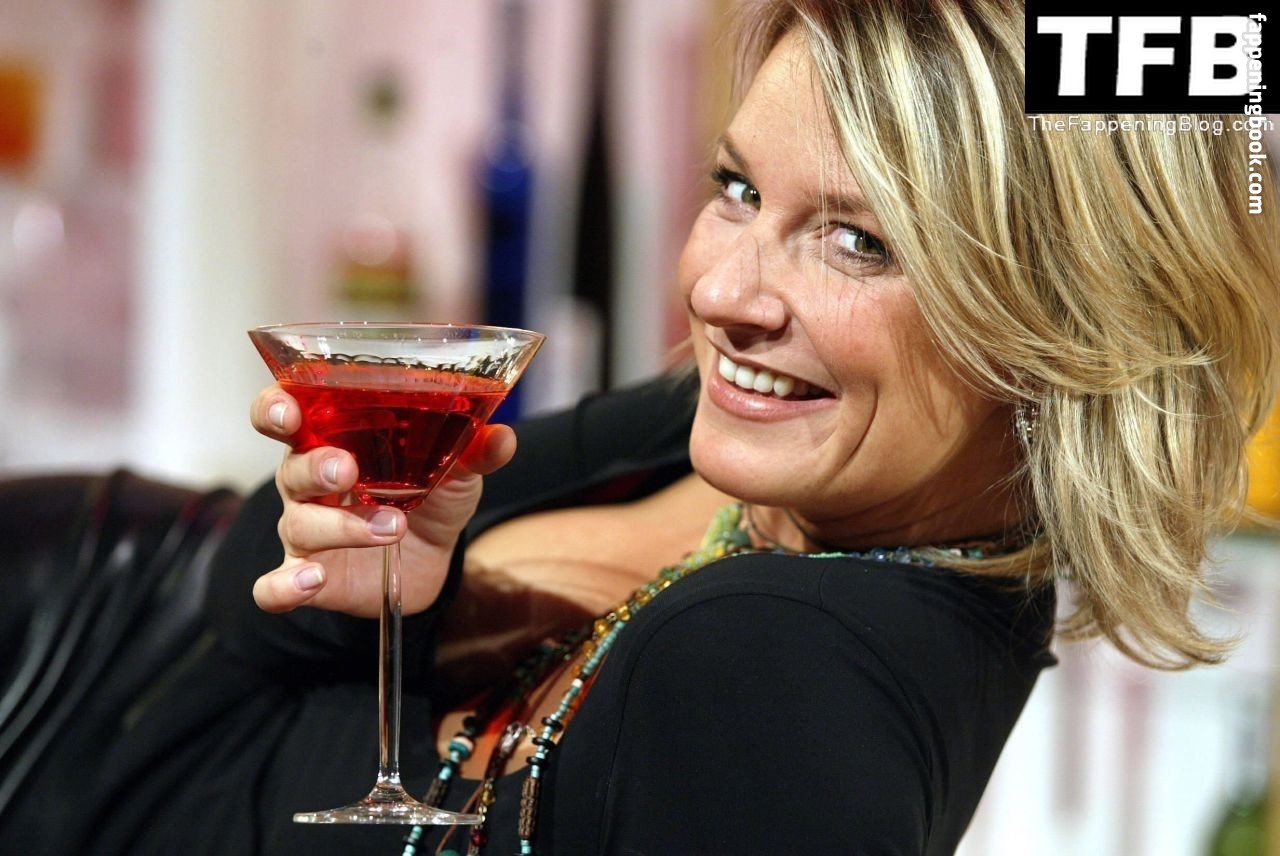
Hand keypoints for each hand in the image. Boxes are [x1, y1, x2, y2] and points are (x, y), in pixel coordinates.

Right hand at [247, 384, 515, 617]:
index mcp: (333, 438)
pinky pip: (274, 585)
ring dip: (342, 525)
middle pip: (291, 467)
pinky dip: (284, 585)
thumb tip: (502, 438)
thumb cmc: (430, 495)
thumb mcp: (456, 470)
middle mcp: (308, 481)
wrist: (435, 558)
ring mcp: (305, 528)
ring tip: (392, 527)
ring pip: (298, 523)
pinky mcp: (308, 574)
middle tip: (348, 469)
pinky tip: (311, 581)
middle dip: (316, 466)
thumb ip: (473, 451)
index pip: (287, 413)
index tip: (288, 409)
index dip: (277, 407)